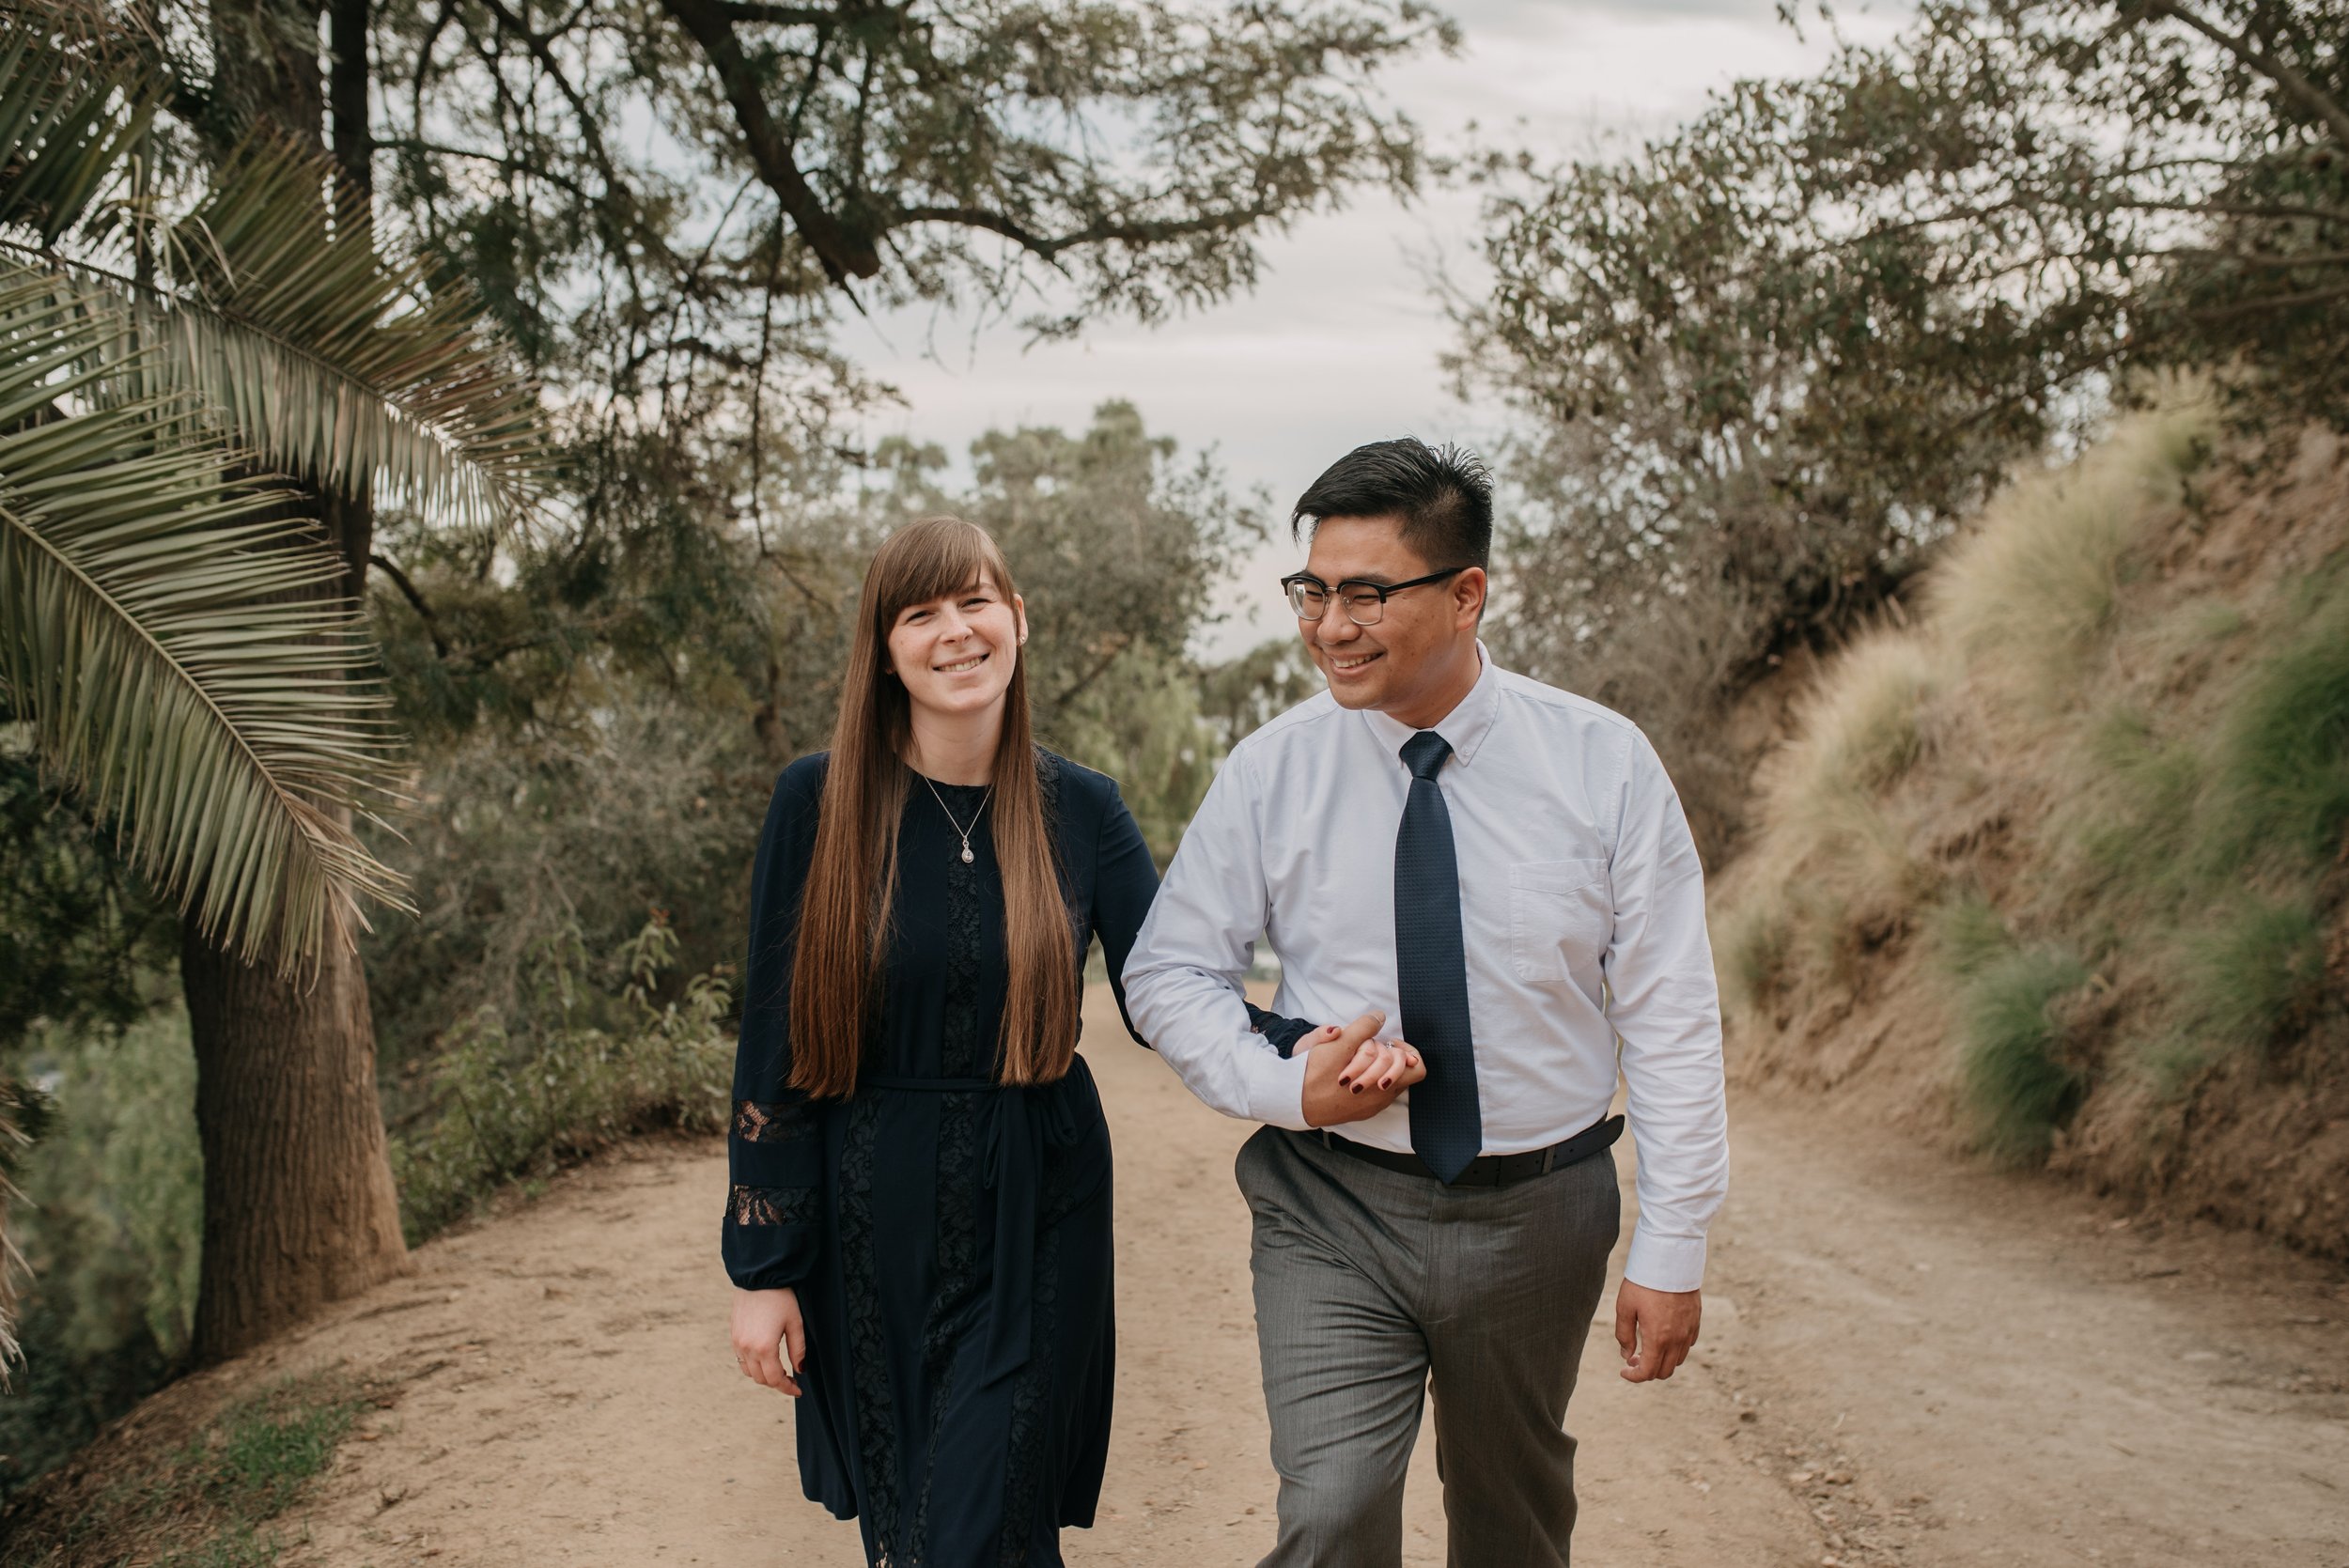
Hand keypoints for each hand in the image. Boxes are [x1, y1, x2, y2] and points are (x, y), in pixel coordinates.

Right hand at [731, 1286, 806, 1394]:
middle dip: (777, 1383)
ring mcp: (737, 1343)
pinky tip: (764, 1359)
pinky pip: (741, 1360)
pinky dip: (752, 1365)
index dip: (787, 1388)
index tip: (798, 1390)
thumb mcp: (795, 1323)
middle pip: (761, 1379)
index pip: (775, 1379)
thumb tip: (800, 1370)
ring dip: (763, 1375)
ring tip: (778, 1370)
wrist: (759, 1277)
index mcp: (764, 1348)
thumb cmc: (781, 1298)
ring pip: (749, 1372)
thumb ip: (798, 1350)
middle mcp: (747, 1349)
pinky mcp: (733, 1336)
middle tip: (791, 1379)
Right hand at [1300, 1011, 1424, 1127]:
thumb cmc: (1314, 1071)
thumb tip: (1380, 1017)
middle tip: (1370, 1047)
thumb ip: (1364, 1027)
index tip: (1386, 1042)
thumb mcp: (1339, 1042)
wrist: (1292, 1100)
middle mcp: (1382, 1098)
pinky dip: (1369, 1080)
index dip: (1406, 1050)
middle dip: (1389, 1056)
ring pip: (1389, 1083)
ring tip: (1356, 1059)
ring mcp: (1371, 1107)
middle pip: (1403, 1074)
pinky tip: (1351, 1073)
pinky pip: (1375, 1094)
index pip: (1417, 1066)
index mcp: (1383, 1082)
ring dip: (1378, 1068)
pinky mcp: (1359, 1113)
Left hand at [1614, 1280, 1700, 1382]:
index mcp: (1658, 1338)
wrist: (1670, 1261)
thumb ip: (1624, 1335)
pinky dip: (1675, 1350)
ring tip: (1647, 1348)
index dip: (1634, 1376)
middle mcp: (1677, 1339)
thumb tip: (1626, 1356)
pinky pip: (1687, 1346)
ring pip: (1677, 1361)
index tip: (1623, 1371)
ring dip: (1662, 1361)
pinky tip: (1663, 1337)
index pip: (1648, 1372)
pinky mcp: (1695, 1322)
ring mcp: (1689, 1331)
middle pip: (1664, 1371)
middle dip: (1647, 1371)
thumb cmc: (1644, 1283)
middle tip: (1633, 1358)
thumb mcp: (1625, 1307)